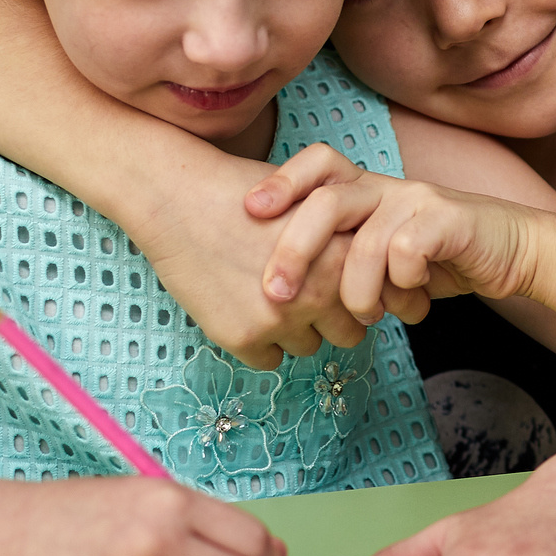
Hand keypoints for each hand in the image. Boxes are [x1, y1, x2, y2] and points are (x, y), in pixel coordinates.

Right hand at [139, 147, 363, 369]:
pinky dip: (258, 343)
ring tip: (265, 292)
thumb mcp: (313, 202)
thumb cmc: (246, 195)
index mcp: (344, 257)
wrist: (179, 199)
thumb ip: (348, 242)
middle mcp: (320, 292)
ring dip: (293, 330)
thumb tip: (373, 278)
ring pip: (309, 347)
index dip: (358, 293)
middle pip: (349, 332)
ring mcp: (282, 318)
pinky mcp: (244, 337)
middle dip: (329, 318)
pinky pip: (269, 361)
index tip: (340, 285)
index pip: (375, 301)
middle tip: (300, 292)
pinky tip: (241, 306)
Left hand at [253, 158, 543, 325]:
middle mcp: (389, 187)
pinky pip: (407, 251)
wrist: (512, 252)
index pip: (319, 162)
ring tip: (364, 317)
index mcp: (367, 189)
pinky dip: (402, 285)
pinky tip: (412, 301)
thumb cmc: (438, 258)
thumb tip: (278, 291)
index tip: (249, 211)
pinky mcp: (451, 220)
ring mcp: (420, 201)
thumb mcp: (380, 256)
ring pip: (366, 241)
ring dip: (356, 290)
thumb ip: (341, 258)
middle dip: (294, 249)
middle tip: (277, 293)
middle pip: (327, 201)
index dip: (282, 180)